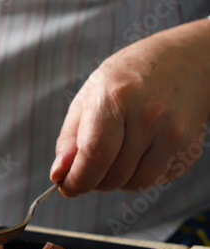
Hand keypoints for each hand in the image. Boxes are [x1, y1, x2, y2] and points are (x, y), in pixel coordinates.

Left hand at [51, 20, 209, 195]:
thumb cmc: (129, 77)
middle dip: (95, 179)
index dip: (76, 180)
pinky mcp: (189, 149)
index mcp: (116, 97)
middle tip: (92, 163)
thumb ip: (70, 137)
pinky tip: (143, 147)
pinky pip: (156, 180)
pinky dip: (141, 173)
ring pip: (134, 184)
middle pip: (112, 176)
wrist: (185, 61)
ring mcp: (174, 134)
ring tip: (119, 150)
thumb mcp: (90, 94)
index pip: (94, 156)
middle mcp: (149, 116)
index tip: (66, 186)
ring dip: (119, 179)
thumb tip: (59, 174)